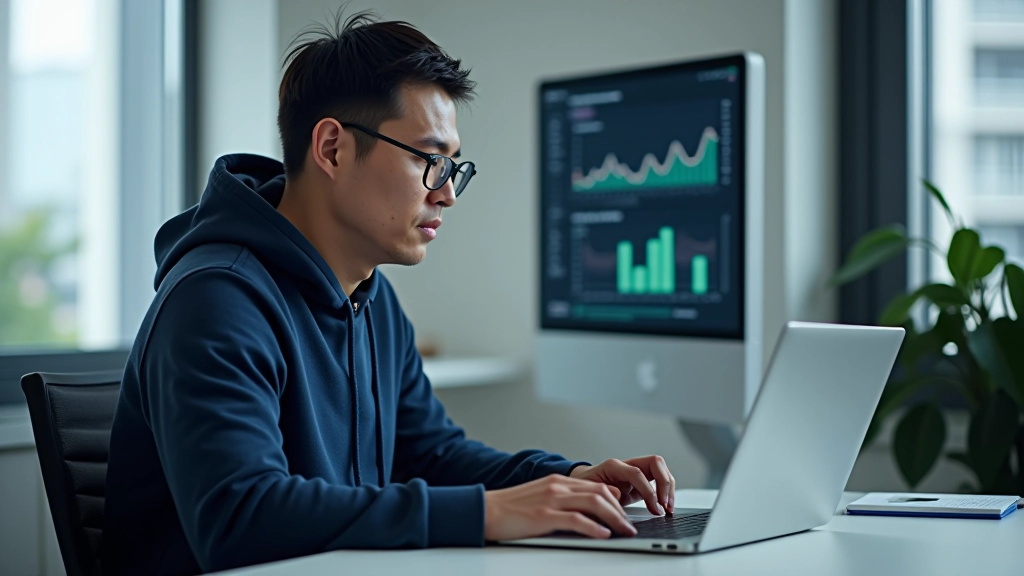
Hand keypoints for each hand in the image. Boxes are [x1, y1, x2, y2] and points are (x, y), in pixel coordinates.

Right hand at [483, 474, 637, 540]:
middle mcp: (557, 486)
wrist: (485, 510)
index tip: (624, 514)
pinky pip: (576, 520)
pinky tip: (603, 535)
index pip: (597, 484)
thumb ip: (562, 499)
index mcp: (558, 481)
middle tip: (630, 526)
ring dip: (615, 518)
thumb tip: (586, 510)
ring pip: (594, 503)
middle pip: (601, 492)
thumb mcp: (540, 496)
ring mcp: (551, 500)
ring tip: (624, 531)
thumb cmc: (510, 508)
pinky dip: (594, 528)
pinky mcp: (544, 516)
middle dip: (621, 510)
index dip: (616, 499)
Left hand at [568, 455, 675, 514]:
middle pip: (655, 462)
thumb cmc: (584, 490)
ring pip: (661, 469)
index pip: (637, 473)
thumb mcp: (589, 494)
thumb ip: (602, 494)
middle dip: (664, 484)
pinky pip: (659, 480)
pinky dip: (666, 492)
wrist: (581, 487)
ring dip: (669, 488)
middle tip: (666, 505)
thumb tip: (618, 497)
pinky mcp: (641, 481)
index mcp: (613, 466)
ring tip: (668, 508)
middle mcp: (627, 465)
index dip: (648, 491)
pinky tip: (665, 506)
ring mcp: (636, 471)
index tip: (655, 508)